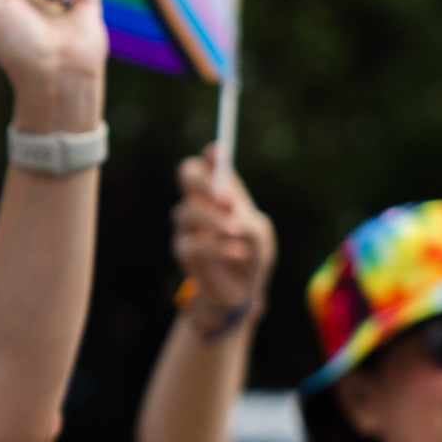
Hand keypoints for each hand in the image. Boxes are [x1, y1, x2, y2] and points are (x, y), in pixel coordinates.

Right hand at [172, 147, 272, 325]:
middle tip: (224, 196)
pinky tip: (238, 252)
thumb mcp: (259, 233)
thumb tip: (225, 206)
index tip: (220, 151)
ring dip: (214, 220)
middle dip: (203, 181)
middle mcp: (200, 201)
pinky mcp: (183, 250)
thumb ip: (245, 217)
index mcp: (221, 191)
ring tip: (237, 232)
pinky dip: (217, 247)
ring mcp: (187, 225)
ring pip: (188, 211)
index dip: (212, 155)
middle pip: (187, 174)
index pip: (208, 163)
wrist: (243, 290)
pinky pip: (193, 243)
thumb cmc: (252, 254)